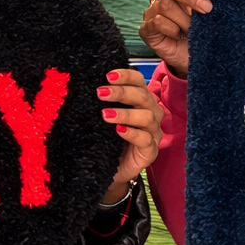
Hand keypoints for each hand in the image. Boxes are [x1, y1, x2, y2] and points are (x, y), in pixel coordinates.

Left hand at [99, 68, 164, 200]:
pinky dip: (132, 133)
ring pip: (147, 117)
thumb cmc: (106, 139)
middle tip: (101, 93)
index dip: (126, 76)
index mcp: (140, 101)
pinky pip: (146, 140)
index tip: (108, 76)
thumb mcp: (103, 117)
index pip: (139, 81)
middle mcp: (150, 114)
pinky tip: (118, 131)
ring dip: (126, 113)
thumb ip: (104, 101)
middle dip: (122, 92)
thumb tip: (91, 82)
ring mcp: (153, 133)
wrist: (104, 169)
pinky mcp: (150, 152)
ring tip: (105, 114)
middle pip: (144, 97)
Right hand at [137, 0, 212, 79]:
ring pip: (165, 5)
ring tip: (193, 29)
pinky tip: (179, 35)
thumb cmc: (201, 31)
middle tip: (208, 8)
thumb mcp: (207, 11)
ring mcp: (151, 12)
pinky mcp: (146, 29)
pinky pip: (157, 22)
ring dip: (184, 18)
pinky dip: (172, 28)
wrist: (193, 58)